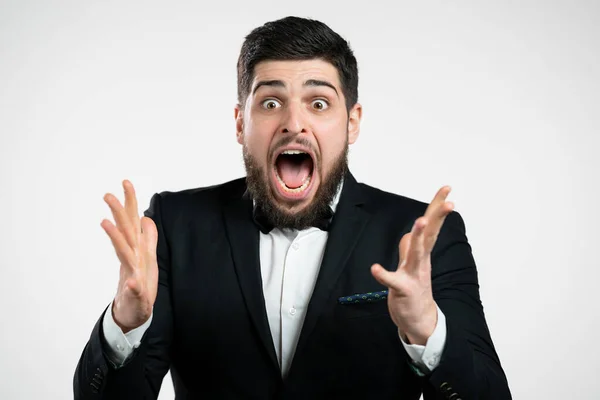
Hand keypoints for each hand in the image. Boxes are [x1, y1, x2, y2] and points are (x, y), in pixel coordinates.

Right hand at [101, 180, 158, 332]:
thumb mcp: (148, 258)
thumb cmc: (140, 283)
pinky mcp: (135, 295)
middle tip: (107, 194)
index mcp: (136, 249)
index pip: (133, 222)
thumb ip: (148, 238)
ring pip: (124, 255)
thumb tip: (147, 218)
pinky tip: (133, 283)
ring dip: (116, 239)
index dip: (131, 202)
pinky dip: (133, 287)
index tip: (126, 181)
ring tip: (106, 224)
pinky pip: (134, 290)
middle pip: (125, 232)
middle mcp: (131, 258)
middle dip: (118, 213)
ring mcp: (132, 276)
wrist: (134, 313)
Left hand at [371, 186, 453, 344]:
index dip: (437, 207)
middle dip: (437, 217)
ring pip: (416, 253)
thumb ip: (409, 248)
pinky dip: (384, 275)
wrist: (418, 321)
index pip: (431, 226)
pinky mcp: (403, 290)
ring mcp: (414, 275)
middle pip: (430, 235)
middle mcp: (421, 261)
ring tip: (418, 222)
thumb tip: (408, 234)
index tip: (447, 188)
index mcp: (423, 253)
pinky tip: (375, 268)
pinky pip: (393, 281)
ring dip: (418, 237)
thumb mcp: (411, 265)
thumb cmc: (414, 290)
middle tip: (449, 202)